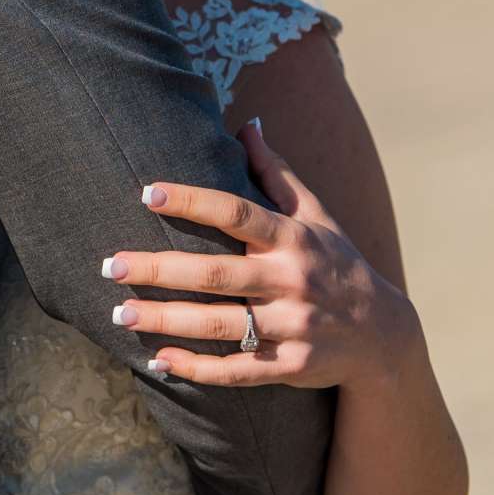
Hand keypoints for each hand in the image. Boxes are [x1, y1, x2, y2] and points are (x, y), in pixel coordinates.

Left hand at [103, 118, 421, 388]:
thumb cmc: (336, 263)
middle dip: (159, 269)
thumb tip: (245, 124)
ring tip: (119, 312)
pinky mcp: (291, 365)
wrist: (383, 334)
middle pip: (215, 275)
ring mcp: (292, 326)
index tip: (148, 193)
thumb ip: (277, 173)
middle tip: (111, 265)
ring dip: (165, 319)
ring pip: (219, 325)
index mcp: (293, 239)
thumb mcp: (316, 215)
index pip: (237, 213)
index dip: (192, 201)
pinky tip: (158, 360)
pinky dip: (196, 369)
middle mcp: (291, 281)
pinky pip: (237, 371)